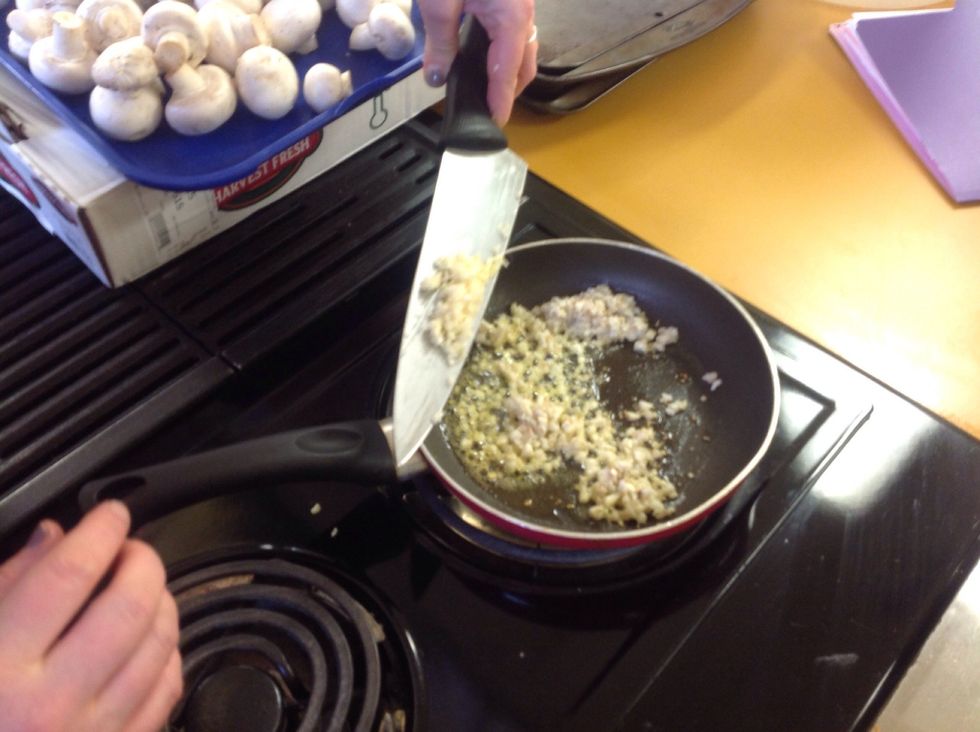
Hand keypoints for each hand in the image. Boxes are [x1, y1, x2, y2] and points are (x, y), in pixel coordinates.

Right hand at [0, 502, 182, 731]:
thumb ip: (4, 587)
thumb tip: (54, 539)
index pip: (69, 574)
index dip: (100, 530)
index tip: (110, 514)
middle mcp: (49, 703)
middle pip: (130, 605)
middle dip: (143, 560)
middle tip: (130, 548)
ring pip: (160, 643)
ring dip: (162, 601)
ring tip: (142, 587)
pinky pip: (166, 690)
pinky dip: (167, 652)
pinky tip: (148, 640)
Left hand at [418, 0, 537, 124]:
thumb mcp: (439, 2)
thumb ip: (439, 42)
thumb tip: (436, 79)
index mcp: (512, 18)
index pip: (508, 72)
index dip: (500, 101)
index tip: (494, 124)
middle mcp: (523, 13)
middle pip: (523, 65)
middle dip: (508, 91)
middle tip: (486, 110)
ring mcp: (519, 3)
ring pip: (521, 48)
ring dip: (507, 71)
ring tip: (483, 88)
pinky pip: (512, 32)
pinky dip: (502, 51)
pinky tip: (481, 55)